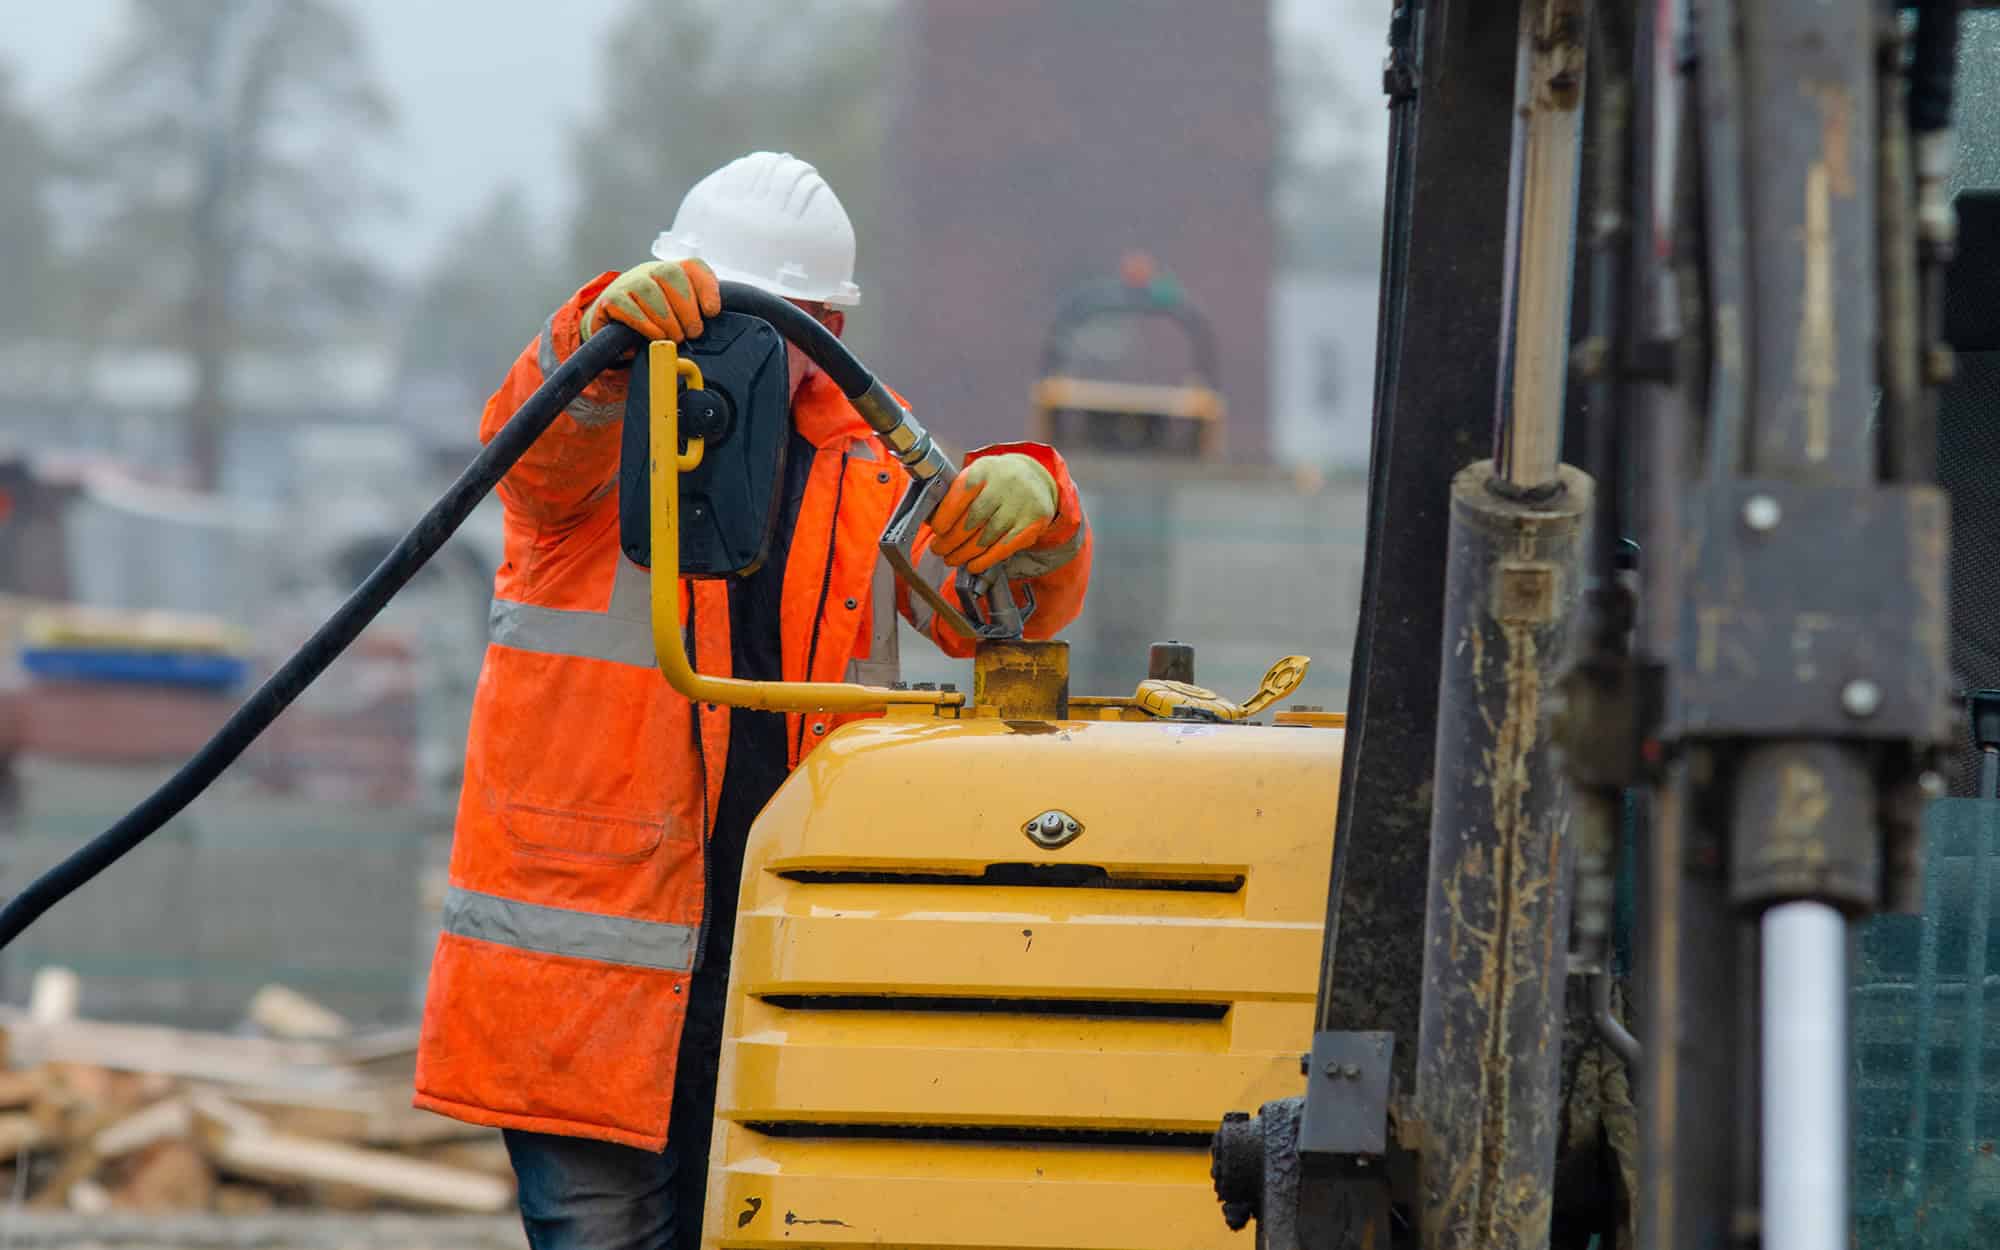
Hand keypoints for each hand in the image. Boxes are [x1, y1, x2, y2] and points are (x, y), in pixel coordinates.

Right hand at [581, 260, 721, 341]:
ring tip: (675, 337)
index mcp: (672, 273)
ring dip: (667, 318)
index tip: (712, 311)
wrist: (612, 328)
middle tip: (693, 332)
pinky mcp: (609, 300)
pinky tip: (656, 336)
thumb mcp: (675, 317)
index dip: (706, 286)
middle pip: (670, 274)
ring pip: (649, 290)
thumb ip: (694, 317)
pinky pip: (627, 306)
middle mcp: (650, 272)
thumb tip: (710, 330)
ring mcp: (628, 283)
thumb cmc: (651, 324)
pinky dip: (645, 324)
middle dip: (686, 306)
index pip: (693, 267)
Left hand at [929, 454, 1058, 574]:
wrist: (1035, 479)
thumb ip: (956, 495)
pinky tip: (973, 565)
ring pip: (986, 537)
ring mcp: (1021, 505)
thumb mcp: (977, 476)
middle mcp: (1005, 485)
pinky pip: (1004, 547)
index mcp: (984, 470)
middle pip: (972, 520)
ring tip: (952, 559)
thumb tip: (931, 521)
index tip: (936, 530)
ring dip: (965, 553)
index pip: (961, 495)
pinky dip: (985, 560)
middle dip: (951, 540)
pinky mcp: (1033, 523)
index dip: (945, 517)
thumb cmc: (996, 482)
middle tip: (939, 549)